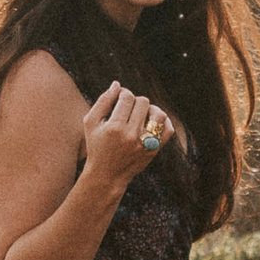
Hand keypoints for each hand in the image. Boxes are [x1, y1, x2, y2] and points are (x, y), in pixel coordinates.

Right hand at [80, 79, 176, 193]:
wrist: (107, 175)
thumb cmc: (97, 145)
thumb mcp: (91, 123)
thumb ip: (102, 101)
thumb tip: (117, 84)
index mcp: (114, 127)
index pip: (127, 97)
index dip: (124, 93)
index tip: (120, 98)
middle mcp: (131, 136)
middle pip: (143, 102)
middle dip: (136, 101)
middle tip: (129, 108)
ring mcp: (145, 144)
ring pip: (159, 114)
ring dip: (152, 109)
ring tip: (143, 112)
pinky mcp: (154, 150)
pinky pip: (168, 130)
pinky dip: (164, 122)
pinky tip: (152, 122)